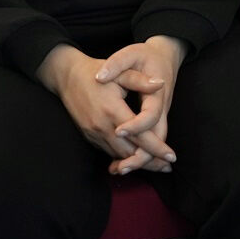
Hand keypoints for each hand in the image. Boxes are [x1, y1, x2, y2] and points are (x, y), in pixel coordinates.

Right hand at [93, 36, 187, 173]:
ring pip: (119, 156)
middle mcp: (102, 126)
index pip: (139, 136)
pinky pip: (108, 151)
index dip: (157, 147)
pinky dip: (123, 157)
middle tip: (168, 167)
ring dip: (137, 163)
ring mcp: (93, 133)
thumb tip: (161, 84)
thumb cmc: (96, 72)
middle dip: (150, 162)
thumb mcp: (120, 71)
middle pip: (130, 153)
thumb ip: (141, 80)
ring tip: (157, 165)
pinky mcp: (88, 136)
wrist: (67, 76)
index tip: (172, 156)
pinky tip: (136, 158)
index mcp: (112, 110)